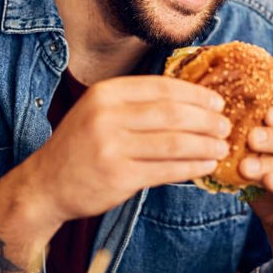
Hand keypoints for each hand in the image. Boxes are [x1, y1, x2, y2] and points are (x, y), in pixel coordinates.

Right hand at [20, 75, 231, 226]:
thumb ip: (137, 103)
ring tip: (222, 148)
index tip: (217, 102)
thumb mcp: (100, 112)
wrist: (46, 184)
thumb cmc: (81, 146)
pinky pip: (166, 170)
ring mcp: (111, 147)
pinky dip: (192, 167)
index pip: (162, 87)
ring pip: (174, 142)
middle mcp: (107, 116)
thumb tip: (190, 99)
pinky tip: (206, 166)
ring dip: (204, 145)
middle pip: (172, 114)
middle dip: (205, 120)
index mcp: (106, 93)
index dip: (195, 94)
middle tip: (226, 126)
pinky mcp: (119, 177)